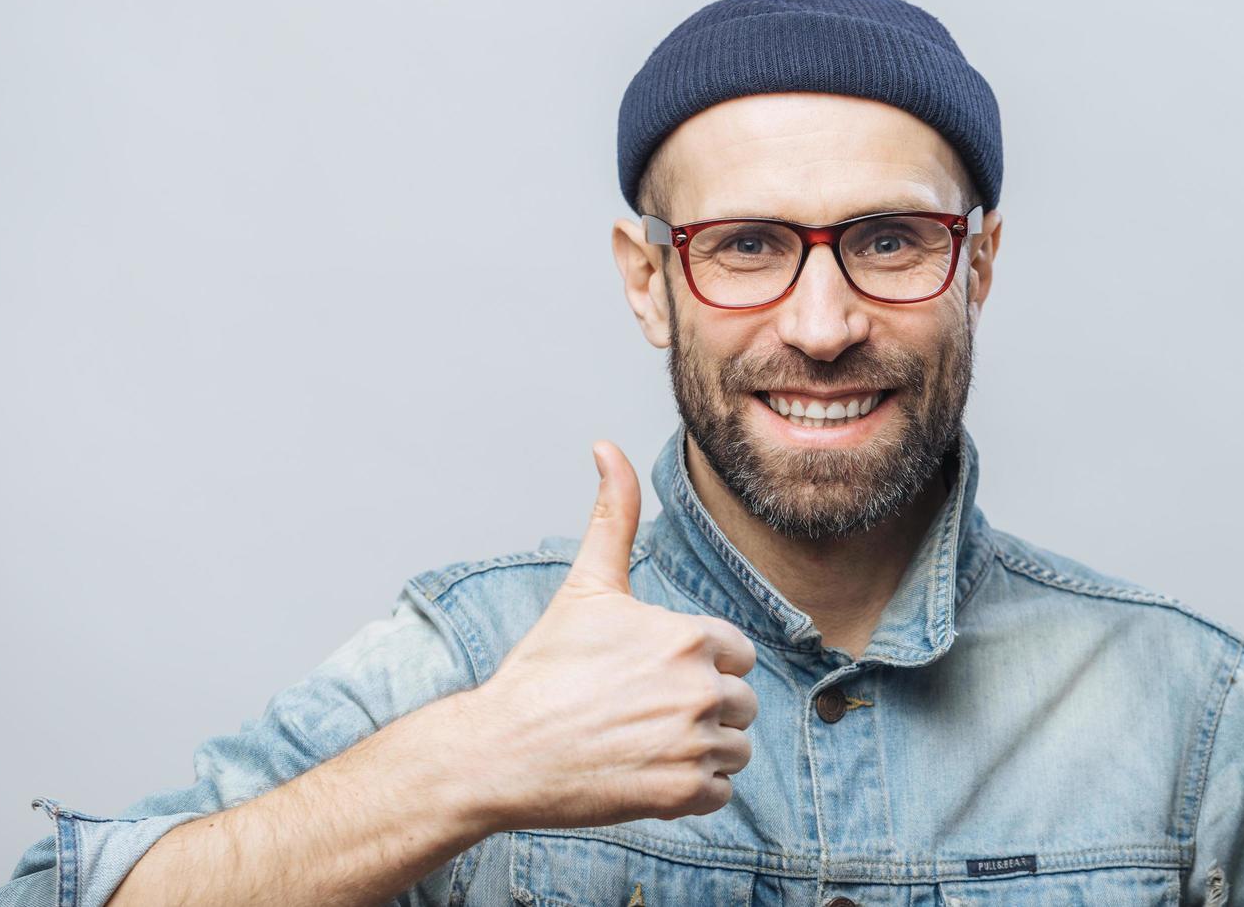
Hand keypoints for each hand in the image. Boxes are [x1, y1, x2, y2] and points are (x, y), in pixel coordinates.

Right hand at [466, 441, 757, 830]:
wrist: (501, 749)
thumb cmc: (544, 668)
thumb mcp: (586, 585)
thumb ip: (614, 514)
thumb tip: (607, 445)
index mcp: (691, 636)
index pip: (737, 652)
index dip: (700, 663)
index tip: (653, 673)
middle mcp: (701, 689)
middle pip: (742, 702)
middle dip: (704, 708)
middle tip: (644, 711)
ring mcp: (693, 745)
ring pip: (735, 749)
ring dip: (701, 749)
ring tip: (645, 741)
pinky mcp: (681, 796)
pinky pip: (719, 793)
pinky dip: (690, 790)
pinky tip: (644, 772)